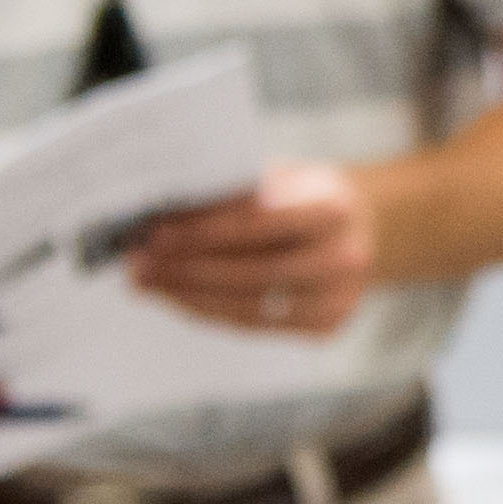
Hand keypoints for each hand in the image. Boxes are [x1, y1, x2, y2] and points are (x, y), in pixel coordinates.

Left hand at [121, 160, 376, 335]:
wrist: (363, 230)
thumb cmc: (304, 196)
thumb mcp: (281, 176)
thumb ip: (236, 194)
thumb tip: (163, 215)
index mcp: (334, 205)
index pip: (258, 222)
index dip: (203, 230)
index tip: (155, 232)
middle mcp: (344, 256)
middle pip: (251, 269)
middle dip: (187, 267)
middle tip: (139, 263)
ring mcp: (339, 297)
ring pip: (249, 304)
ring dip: (189, 295)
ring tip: (147, 283)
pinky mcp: (327, 327)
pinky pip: (255, 325)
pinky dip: (211, 311)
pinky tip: (179, 298)